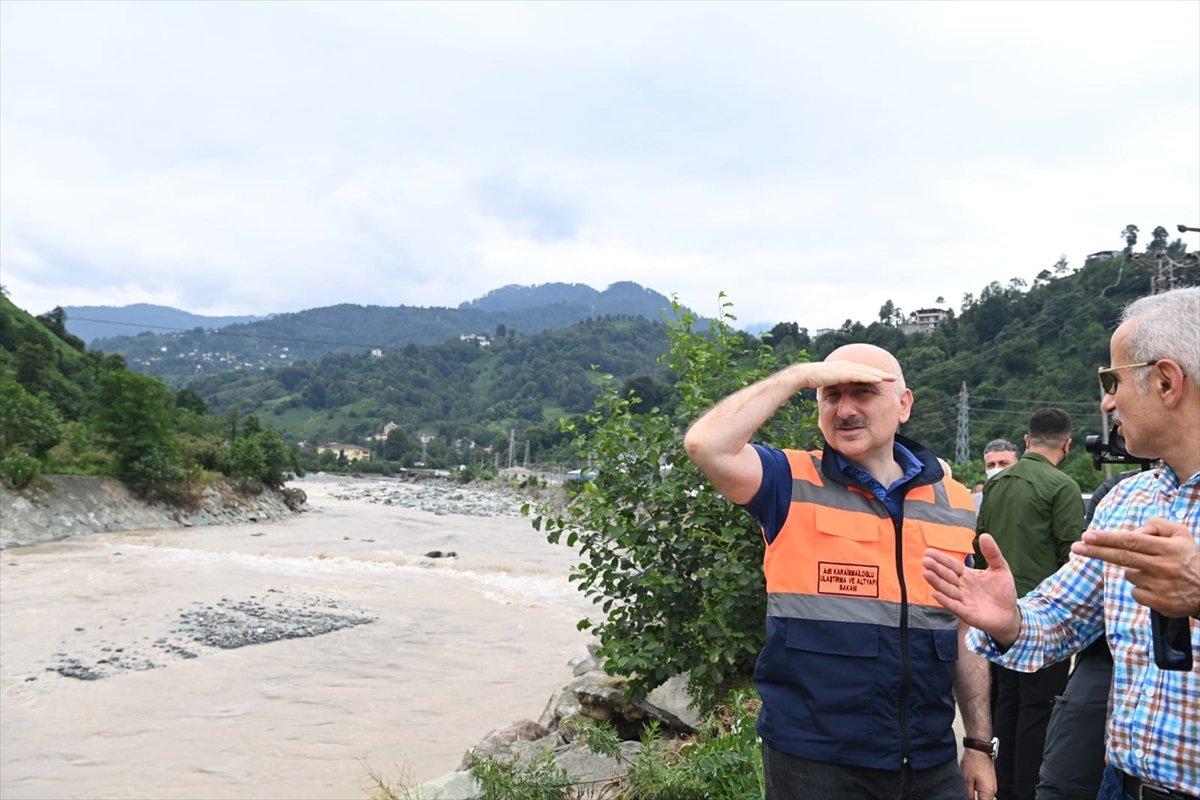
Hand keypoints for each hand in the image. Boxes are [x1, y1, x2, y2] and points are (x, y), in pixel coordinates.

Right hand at [791, 360, 897, 390]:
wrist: (803, 375)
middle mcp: (846, 366)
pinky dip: (871, 377)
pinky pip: (860, 375)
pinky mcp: (843, 372)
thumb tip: (837, 392)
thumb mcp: (827, 382)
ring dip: (880, 375)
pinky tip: (880, 380)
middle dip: (881, 373)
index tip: (883, 379)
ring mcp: (845, 368)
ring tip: (892, 378)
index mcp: (843, 368)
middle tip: (893, 377)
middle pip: (868, 370)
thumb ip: (834, 385)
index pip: (862, 371)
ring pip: (867, 371)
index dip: (873, 375)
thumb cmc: (812, 380)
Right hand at [923, 534, 1020, 645]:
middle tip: (925, 560)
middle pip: (947, 576)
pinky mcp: (967, 614)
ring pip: (947, 590)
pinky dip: (945, 600)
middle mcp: (962, 587)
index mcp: (967, 575)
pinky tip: (935, 593)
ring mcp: (963, 600)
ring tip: (926, 573)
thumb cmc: (1003, 591)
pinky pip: (954, 606)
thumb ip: (992, 553)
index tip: (929, 552)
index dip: (941, 559)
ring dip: (936, 582)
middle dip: (936, 569)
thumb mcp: (1000, 569)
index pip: (952, 565)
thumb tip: (984, 535)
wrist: (1010, 614)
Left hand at [961, 749, 996, 799]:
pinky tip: (970, 787)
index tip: (967, 798)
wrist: (979, 749)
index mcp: (988, 792)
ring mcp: (992, 786)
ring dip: (976, 796)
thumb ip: (968, 794)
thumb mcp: (966, 780)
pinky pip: (984, 791)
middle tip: (966, 793)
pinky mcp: (989, 781)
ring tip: (968, 789)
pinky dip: (978, 792)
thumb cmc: (973, 761)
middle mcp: (993, 790)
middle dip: (974, 799)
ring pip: (983, 797)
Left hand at [1072, 518, 1199, 616]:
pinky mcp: (1159, 603)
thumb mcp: (1180, 534)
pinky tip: (1156, 587)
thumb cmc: (1189, 558)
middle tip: (1076, 547)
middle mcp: (1163, 566)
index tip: (1088, 535)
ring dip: (1133, 571)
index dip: (1107, 538)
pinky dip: (1140, 589)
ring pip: (1129, 575)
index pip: (1131, 541)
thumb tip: (1134, 530)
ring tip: (1155, 573)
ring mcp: (1161, 586)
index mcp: (1167, 548)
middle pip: (1122, 557)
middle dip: (1096, 551)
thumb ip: (1156, 525)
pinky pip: (1135, 592)